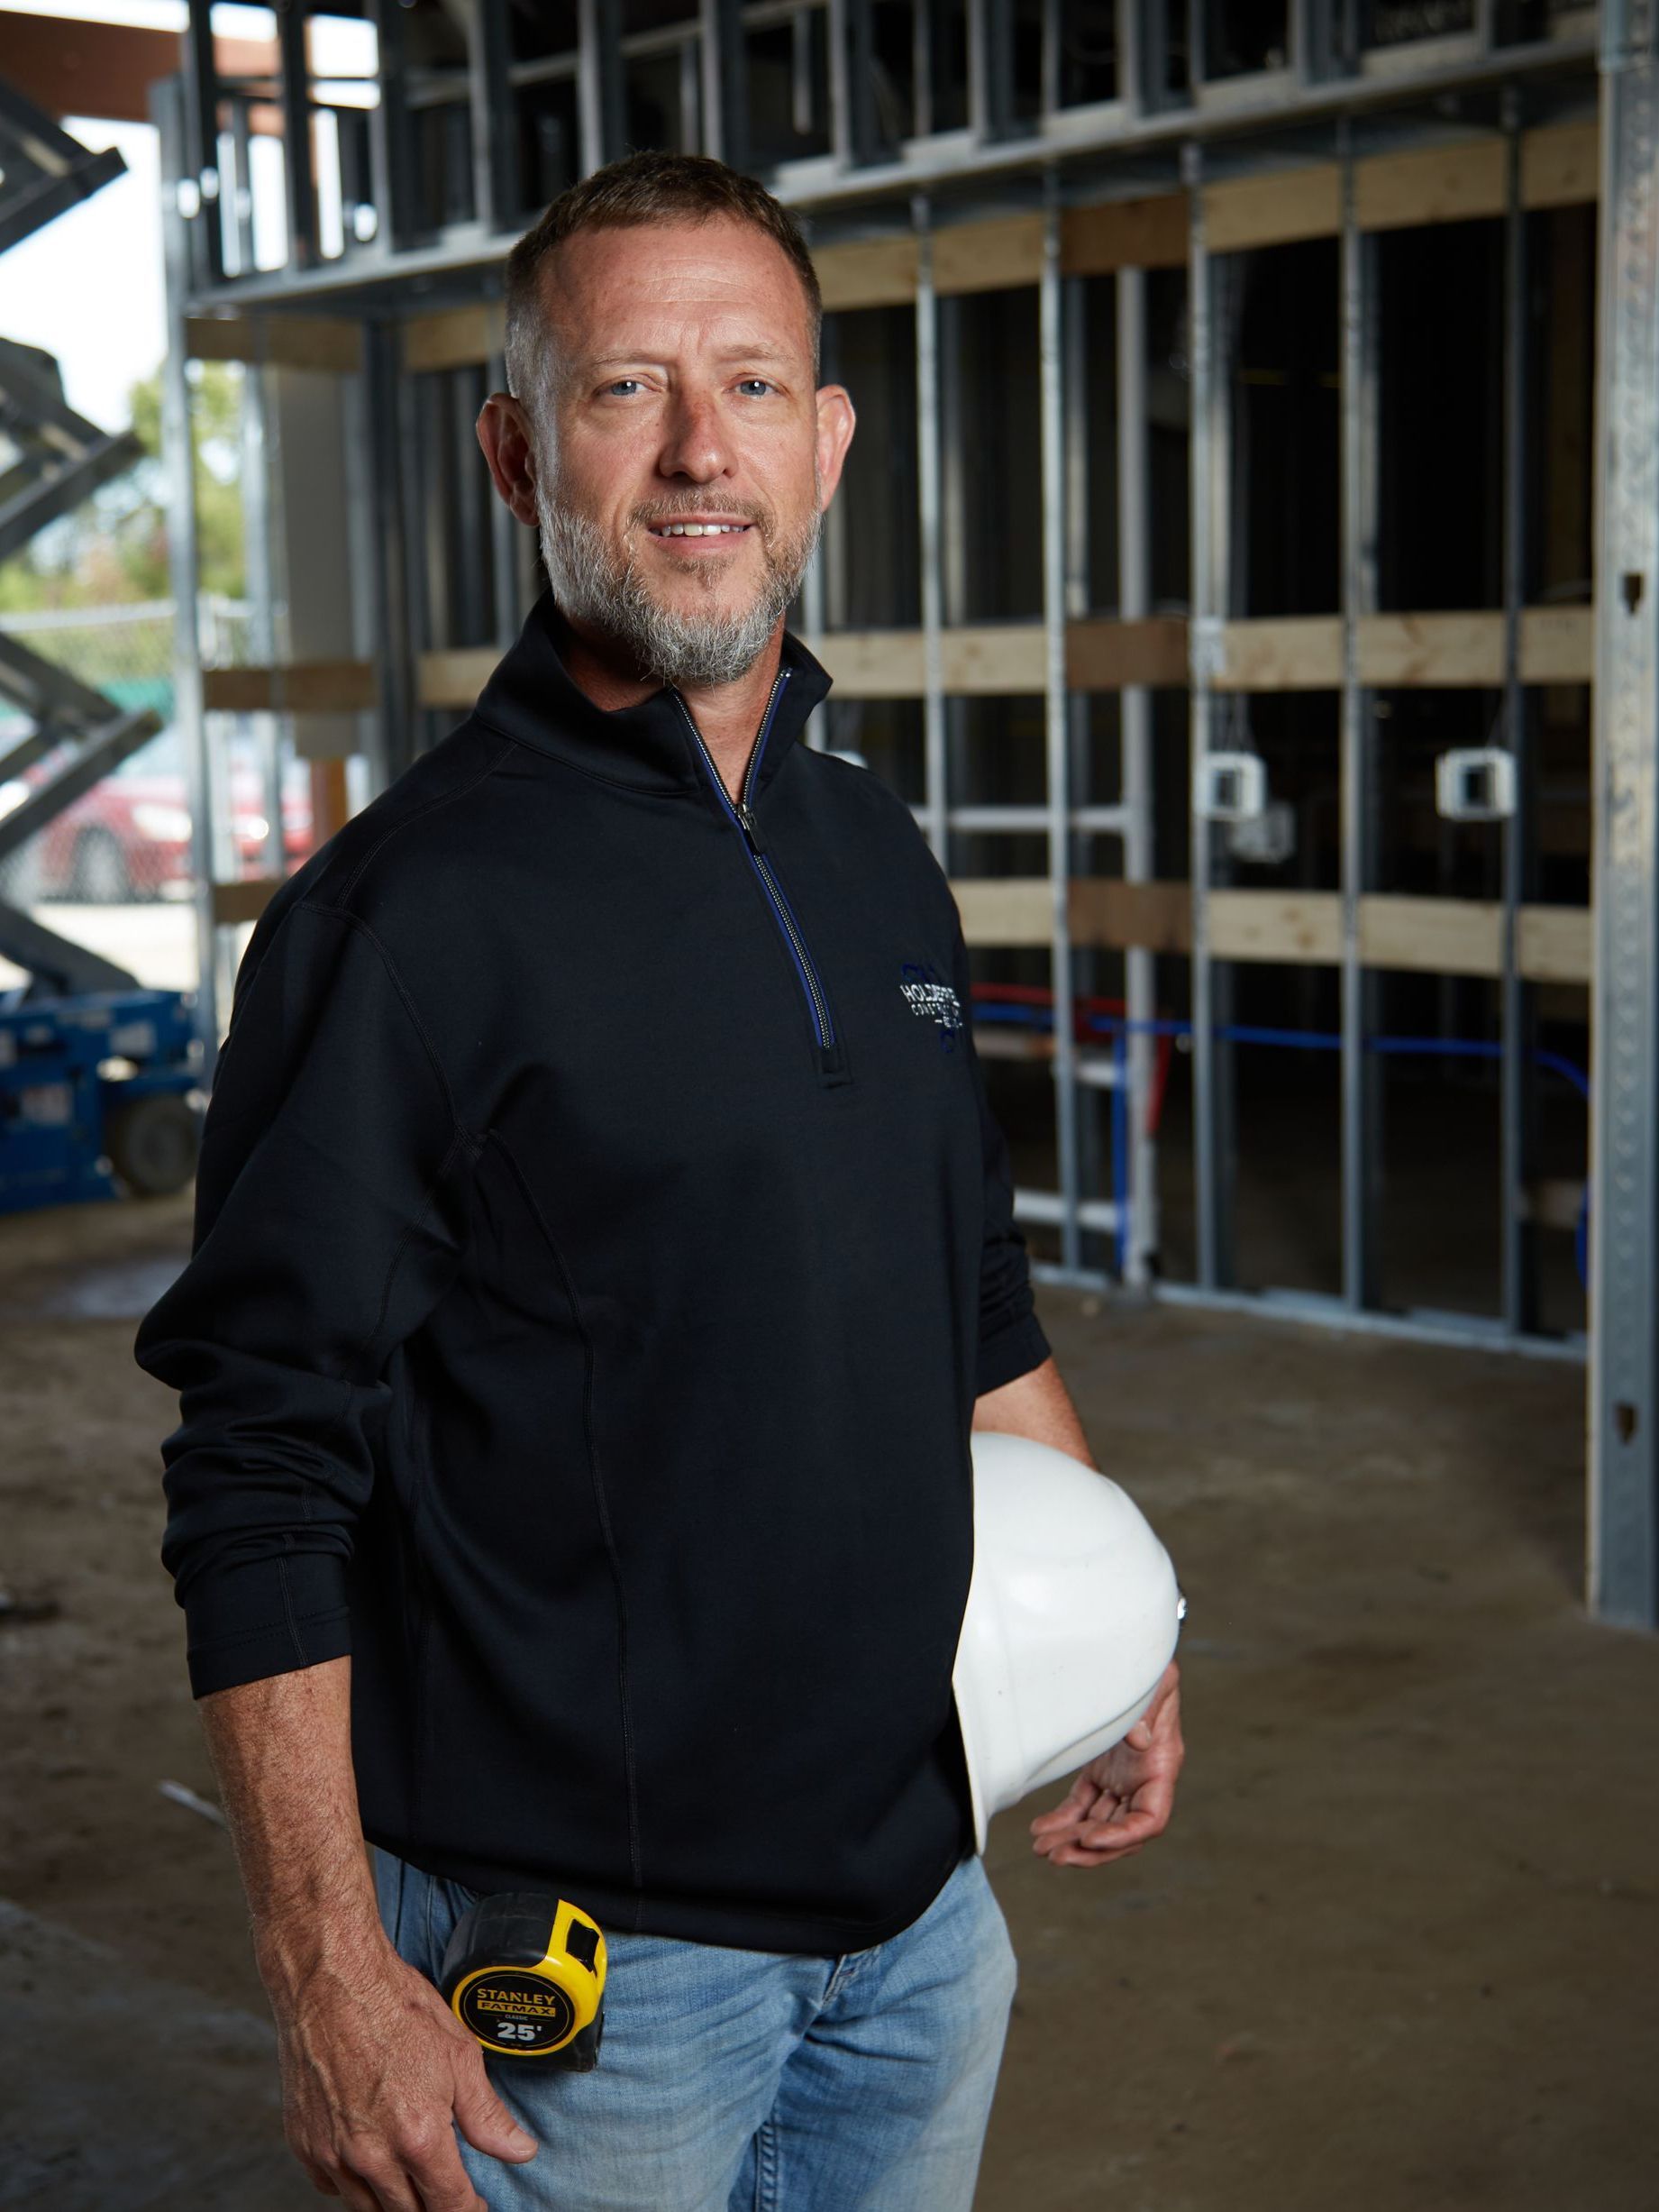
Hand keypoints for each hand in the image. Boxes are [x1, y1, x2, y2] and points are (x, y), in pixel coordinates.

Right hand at [270, 1935, 537, 2211]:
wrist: (330, 1981)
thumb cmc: (393, 2008)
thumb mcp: (459, 2055)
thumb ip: (487, 2115)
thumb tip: (520, 2151)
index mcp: (418, 2138)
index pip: (449, 2206)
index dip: (469, 2211)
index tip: (476, 2206)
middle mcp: (372, 2156)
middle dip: (433, 2208)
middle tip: (447, 2191)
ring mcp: (333, 2154)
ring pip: (368, 2210)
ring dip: (395, 2203)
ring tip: (412, 2183)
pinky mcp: (304, 2144)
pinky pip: (333, 2188)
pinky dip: (355, 2186)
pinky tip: (371, 2163)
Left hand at [1029, 1659, 1182, 1868]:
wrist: (1133, 1660)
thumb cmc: (1149, 1671)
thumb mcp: (1156, 1684)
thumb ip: (1149, 1711)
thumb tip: (1140, 1742)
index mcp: (1163, 1767)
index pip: (1150, 1821)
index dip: (1122, 1836)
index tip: (1090, 1838)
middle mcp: (1144, 1781)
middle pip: (1121, 1832)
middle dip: (1090, 1850)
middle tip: (1056, 1856)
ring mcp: (1122, 1779)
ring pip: (1098, 1823)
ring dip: (1071, 1840)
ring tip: (1041, 1849)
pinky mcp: (1102, 1772)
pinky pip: (1082, 1804)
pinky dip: (1063, 1820)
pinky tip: (1039, 1829)